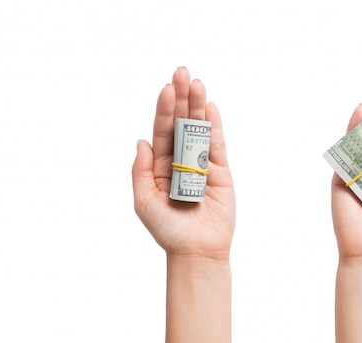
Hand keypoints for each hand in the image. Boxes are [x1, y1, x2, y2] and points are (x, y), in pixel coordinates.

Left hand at [132, 67, 234, 260]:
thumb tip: (142, 140)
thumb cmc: (168, 230)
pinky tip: (211, 107)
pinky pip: (217, 145)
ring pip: (200, 129)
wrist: (197, 250)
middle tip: (182, 72)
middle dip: (181, 98)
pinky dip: (215, 126)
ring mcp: (202, 165)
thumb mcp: (143, 201)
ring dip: (198, 106)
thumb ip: (141, 171)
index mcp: (161, 166)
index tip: (166, 88)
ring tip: (197, 83)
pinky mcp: (221, 172)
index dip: (163, 110)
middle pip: (181, 124)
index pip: (162, 132)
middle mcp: (181, 161)